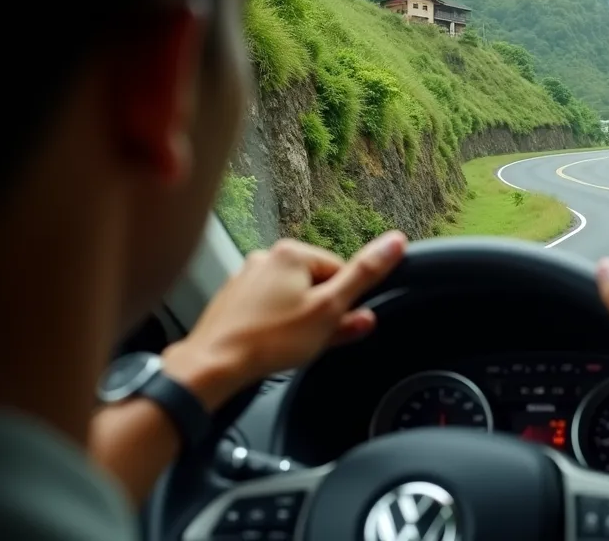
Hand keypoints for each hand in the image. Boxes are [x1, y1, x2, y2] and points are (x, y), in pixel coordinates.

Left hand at [162, 232, 406, 409]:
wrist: (213, 366)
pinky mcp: (233, 300)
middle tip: (310, 339)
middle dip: (320, 313)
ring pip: (291, 299)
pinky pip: (268, 310)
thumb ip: (364, 275)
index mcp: (292, 253)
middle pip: (316, 285)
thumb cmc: (269, 341)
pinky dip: (274, 326)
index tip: (332, 324)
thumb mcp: (329, 309)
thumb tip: (395, 242)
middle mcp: (266, 258)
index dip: (343, 304)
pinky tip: (269, 345)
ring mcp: (246, 278)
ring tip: (286, 345)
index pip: (341, 272)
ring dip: (298, 321)